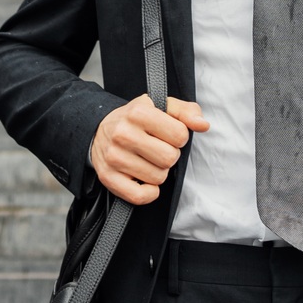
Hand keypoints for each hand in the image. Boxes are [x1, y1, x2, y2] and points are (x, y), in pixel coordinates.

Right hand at [89, 95, 208, 204]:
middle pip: (169, 158)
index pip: (180, 135)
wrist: (99, 129)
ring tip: (148, 160)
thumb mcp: (161, 106)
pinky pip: (139, 196)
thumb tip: (203, 125)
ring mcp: (114, 157)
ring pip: (158, 178)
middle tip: (158, 149)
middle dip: (170, 155)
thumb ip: (186, 111)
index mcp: (138, 112)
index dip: (179, 137)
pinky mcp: (108, 177)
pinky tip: (145, 180)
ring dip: (159, 172)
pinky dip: (148, 193)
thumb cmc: (137, 119)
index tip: (168, 135)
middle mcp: (123, 133)